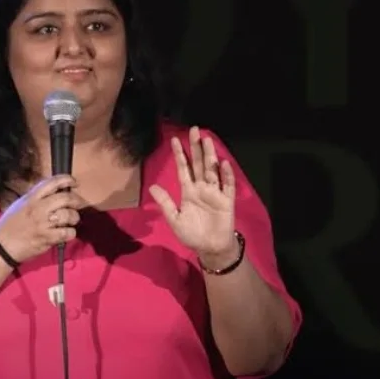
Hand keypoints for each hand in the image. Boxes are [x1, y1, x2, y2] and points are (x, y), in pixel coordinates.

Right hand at [0, 175, 86, 263]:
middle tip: (79, 204)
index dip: (66, 179)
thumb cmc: (9, 225)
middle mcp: (38, 208)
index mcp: (31, 198)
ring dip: (74, 217)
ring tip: (71, 221)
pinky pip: (68, 232)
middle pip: (65, 198)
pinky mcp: (47, 238)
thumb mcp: (19, 205)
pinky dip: (71, 232)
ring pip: (69, 215)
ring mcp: (43, 223)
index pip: (51, 183)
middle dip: (76, 200)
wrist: (2, 246)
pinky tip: (67, 233)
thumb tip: (53, 193)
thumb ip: (35, 198)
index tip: (74, 182)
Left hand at [149, 127, 239, 264]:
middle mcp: (201, 188)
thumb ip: (165, 203)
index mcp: (188, 192)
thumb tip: (152, 187)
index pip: (183, 169)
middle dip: (196, 148)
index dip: (179, 155)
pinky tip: (223, 163)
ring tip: (207, 140)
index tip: (174, 140)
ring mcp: (215, 193)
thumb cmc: (192, 234)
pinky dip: (225, 175)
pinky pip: (227, 185)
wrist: (210, 248)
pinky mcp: (226, 200)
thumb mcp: (174, 219)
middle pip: (198, 164)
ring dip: (210, 155)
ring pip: (212, 170)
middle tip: (194, 130)